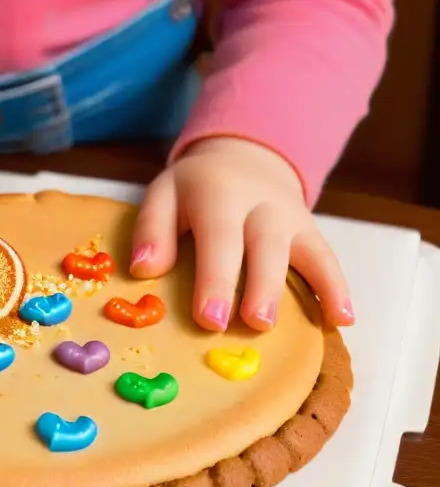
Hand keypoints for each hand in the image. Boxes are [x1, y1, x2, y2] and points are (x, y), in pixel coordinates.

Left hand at [129, 137, 354, 331]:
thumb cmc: (194, 190)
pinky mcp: (310, 231)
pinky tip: (342, 321)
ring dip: (304, 289)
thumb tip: (144, 269)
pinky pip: (328, 258)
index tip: (210, 318)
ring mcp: (290, 218)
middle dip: (259, 287)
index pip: (219, 237)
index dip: (215, 278)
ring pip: (302, 252)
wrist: (242, 156)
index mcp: (218, 194)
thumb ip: (151, 228)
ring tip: (296, 329)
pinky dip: (337, 288)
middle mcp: (260, 204)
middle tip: (253, 325)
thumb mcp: (164, 194)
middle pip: (265, 246)